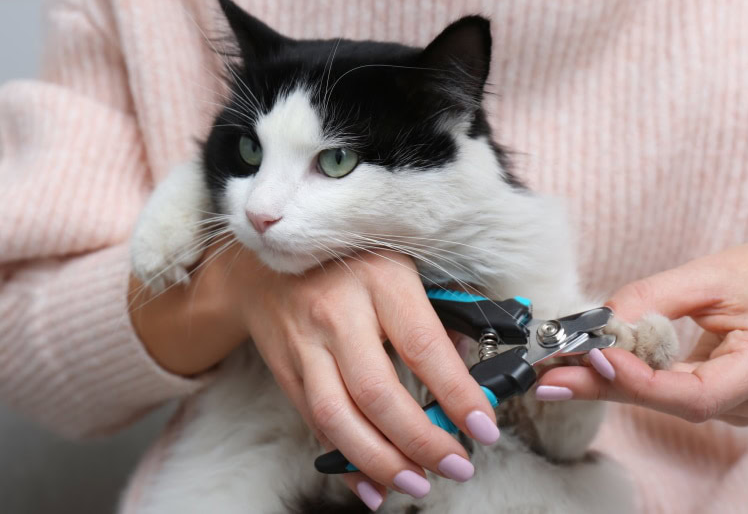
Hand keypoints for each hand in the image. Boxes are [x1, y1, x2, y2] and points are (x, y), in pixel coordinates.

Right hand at [132, 240, 497, 509]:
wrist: (262, 264)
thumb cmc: (348, 263)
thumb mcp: (400, 268)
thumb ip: (436, 314)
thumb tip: (468, 373)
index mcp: (380, 281)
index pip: (423, 346)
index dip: (456, 393)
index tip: (484, 427)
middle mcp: (339, 313)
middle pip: (377, 393)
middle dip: (420, 442)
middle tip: (457, 466)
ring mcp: (305, 344)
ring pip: (338, 417)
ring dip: (380, 462)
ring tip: (417, 483)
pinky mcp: (286, 370)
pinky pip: (314, 424)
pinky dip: (344, 461)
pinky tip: (372, 483)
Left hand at [537, 238, 747, 425]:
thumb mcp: (711, 275)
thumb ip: (652, 297)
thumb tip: (597, 323)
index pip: (695, 395)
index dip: (638, 382)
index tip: (591, 358)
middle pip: (670, 402)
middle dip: (604, 385)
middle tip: (548, 376)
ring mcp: (741, 404)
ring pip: (665, 400)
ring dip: (611, 381)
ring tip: (560, 368)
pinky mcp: (722, 396)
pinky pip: (669, 391)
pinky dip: (630, 375)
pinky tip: (592, 365)